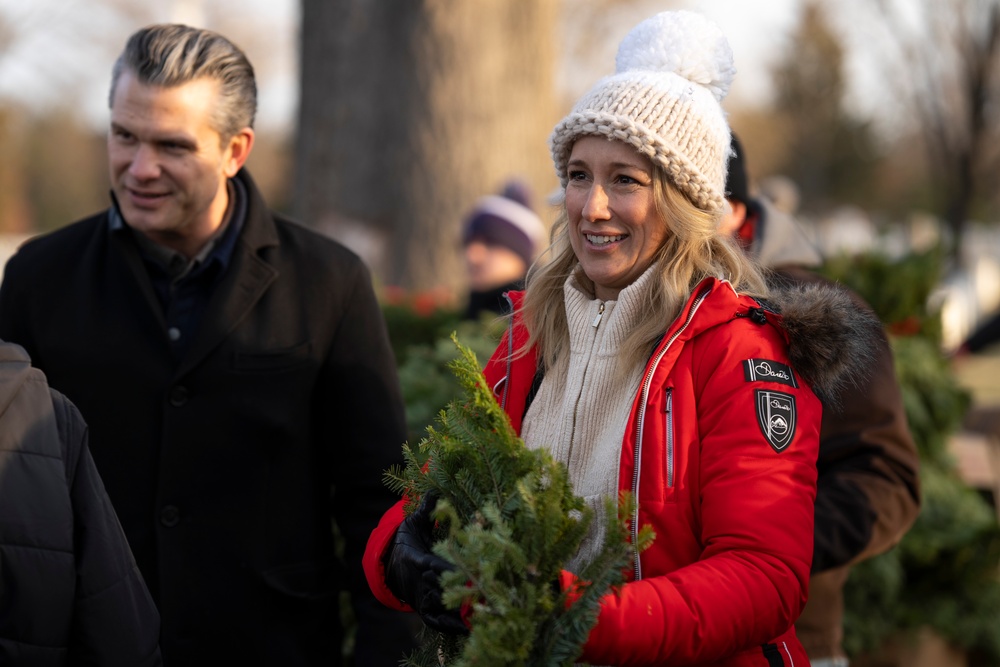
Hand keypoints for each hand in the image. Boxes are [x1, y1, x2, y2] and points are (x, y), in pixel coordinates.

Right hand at [384, 492, 467, 633]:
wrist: (390, 565)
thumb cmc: (406, 541)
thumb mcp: (412, 523)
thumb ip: (424, 509)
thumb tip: (433, 490)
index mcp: (415, 559)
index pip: (432, 564)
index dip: (447, 568)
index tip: (465, 570)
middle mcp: (418, 581)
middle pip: (440, 587)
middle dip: (459, 589)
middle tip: (482, 592)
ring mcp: (420, 596)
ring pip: (439, 605)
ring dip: (457, 610)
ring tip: (480, 615)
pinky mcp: (423, 608)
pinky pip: (435, 620)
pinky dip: (449, 626)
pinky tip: (467, 630)